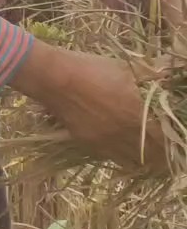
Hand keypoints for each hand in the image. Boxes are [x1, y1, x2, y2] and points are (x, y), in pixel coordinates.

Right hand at [12, 40, 164, 173]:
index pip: (167, 141)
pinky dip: (122, 157)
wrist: (54, 78)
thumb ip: (151, 75)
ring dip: (144, 160)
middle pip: (154, 156)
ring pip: (133, 161)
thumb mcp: (125, 68)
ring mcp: (107, 141)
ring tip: (149, 156)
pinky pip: (112, 157)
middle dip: (163, 156)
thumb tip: (169, 75)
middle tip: (166, 152)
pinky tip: (123, 149)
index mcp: (140, 114)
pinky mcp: (89, 143)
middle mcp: (126, 133)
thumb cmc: (91, 69)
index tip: (178, 145)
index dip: (174, 146)